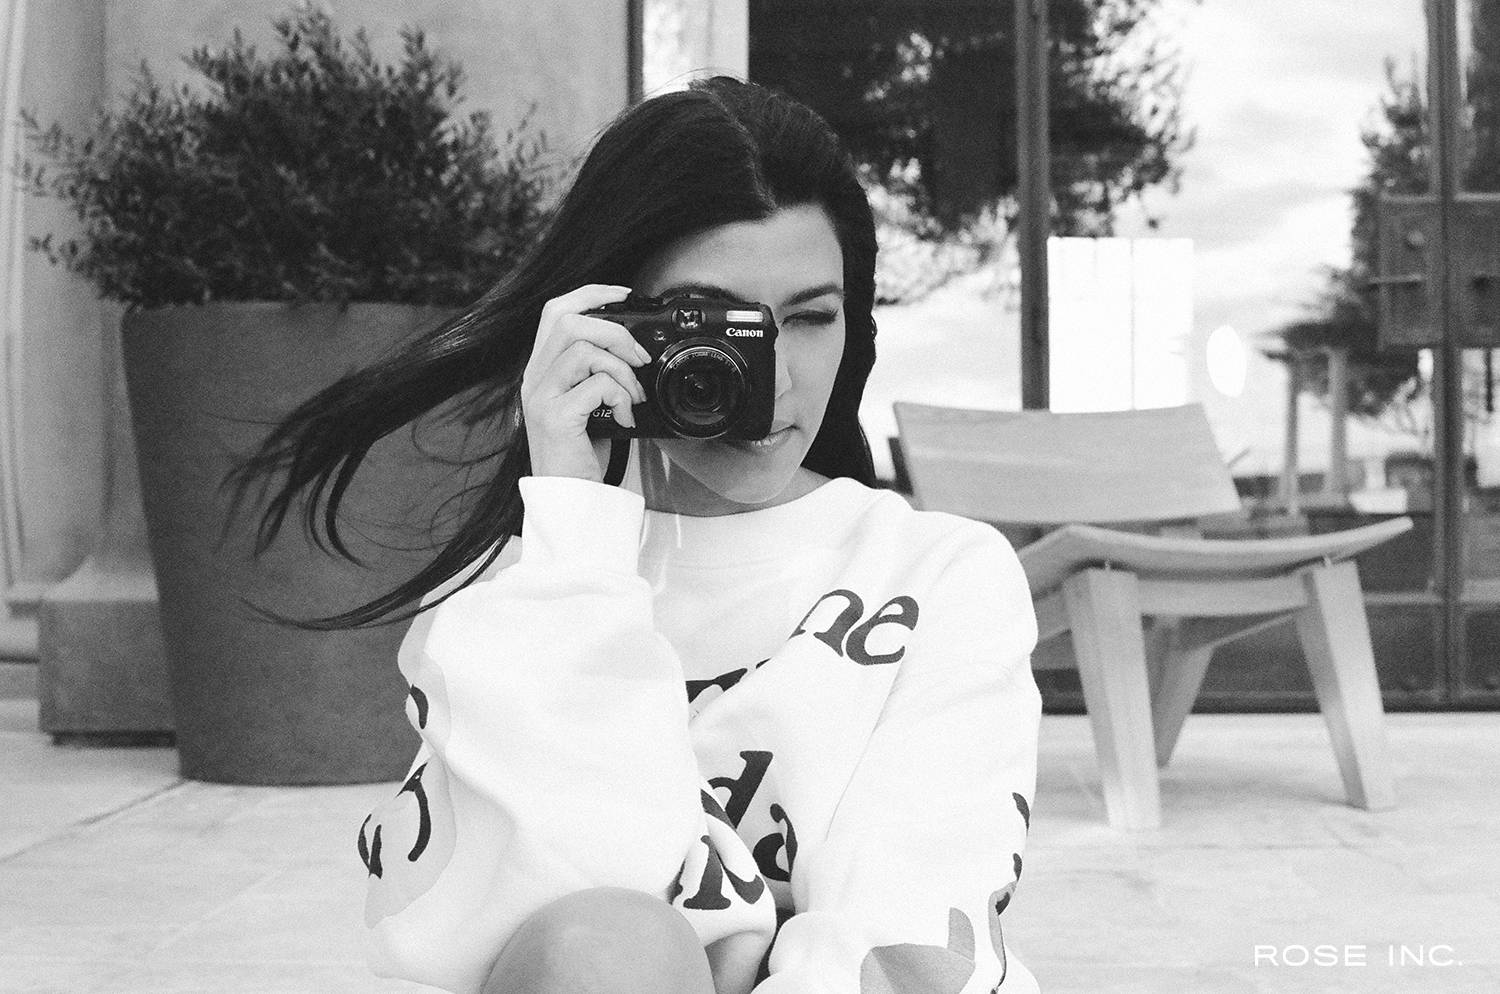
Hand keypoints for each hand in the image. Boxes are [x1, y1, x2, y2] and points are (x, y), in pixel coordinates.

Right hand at [521, 285, 650, 481]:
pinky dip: (621, 397)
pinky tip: (624, 418)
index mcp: (540, 370)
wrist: (567, 498)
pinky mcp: (556, 418)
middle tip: (638, 358)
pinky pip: (597, 386)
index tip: (624, 295)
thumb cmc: (579, 454)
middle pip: (568, 321)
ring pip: (584, 350)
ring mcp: (542, 397)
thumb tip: (634, 350)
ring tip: (633, 396)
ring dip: (622, 369)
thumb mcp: (587, 405)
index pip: (555, 311)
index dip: (590, 294)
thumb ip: (597, 374)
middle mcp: (534, 379)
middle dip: (614, 330)